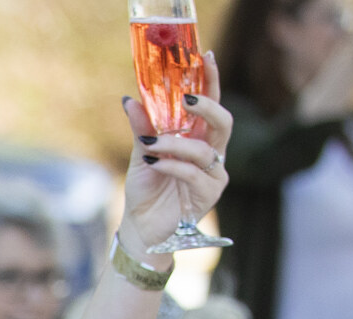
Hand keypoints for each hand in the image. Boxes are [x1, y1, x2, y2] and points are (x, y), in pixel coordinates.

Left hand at [118, 55, 230, 260]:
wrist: (141, 227)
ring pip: (204, 150)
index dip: (212, 81)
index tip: (207, 57)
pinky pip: (195, 174)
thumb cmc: (145, 189)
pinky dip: (173, 165)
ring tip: (151, 146)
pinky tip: (156, 164)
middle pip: (223, 122)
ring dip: (175, 144)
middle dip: (206, 107)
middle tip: (185, 99)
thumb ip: (142, 128)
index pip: (212, 105)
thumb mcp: (141, 153)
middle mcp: (212, 153)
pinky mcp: (209, 194)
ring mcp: (214, 174)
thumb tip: (129, 99)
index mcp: (199, 138)